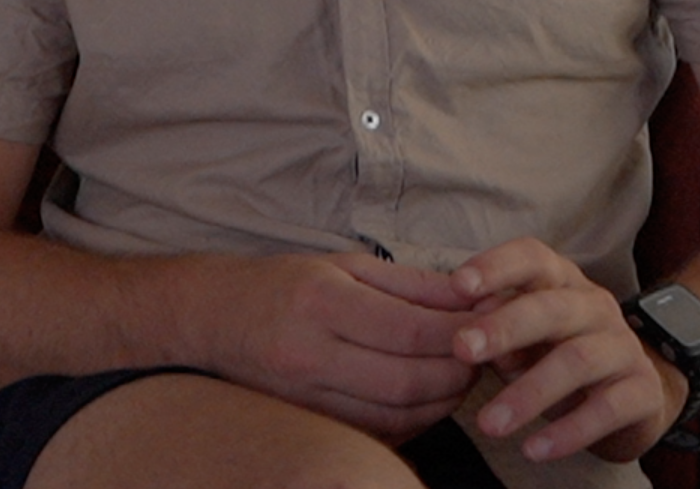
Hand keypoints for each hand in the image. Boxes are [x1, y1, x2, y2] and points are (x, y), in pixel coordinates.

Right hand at [186, 250, 480, 442]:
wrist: (212, 319)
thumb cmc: (283, 283)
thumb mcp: (344, 265)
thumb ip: (409, 283)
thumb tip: (470, 294)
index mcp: (322, 301)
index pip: (410, 332)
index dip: (458, 334)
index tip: (486, 324)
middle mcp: (311, 354)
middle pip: (408, 382)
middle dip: (458, 373)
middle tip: (483, 355)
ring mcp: (305, 398)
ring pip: (396, 416)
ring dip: (442, 402)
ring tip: (461, 376)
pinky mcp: (306, 423)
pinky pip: (375, 434)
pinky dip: (413, 423)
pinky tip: (427, 400)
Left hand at [449, 239, 686, 462]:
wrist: (629, 396)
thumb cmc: (555, 354)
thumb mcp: (522, 339)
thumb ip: (495, 330)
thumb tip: (466, 334)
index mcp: (561, 280)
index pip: (531, 258)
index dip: (496, 266)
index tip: (458, 285)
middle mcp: (595, 304)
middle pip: (551, 308)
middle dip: (504, 327)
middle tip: (461, 349)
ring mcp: (623, 345)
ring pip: (577, 361)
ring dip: (529, 393)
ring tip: (488, 424)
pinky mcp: (643, 390)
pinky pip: (607, 409)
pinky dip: (568, 431)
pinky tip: (533, 449)